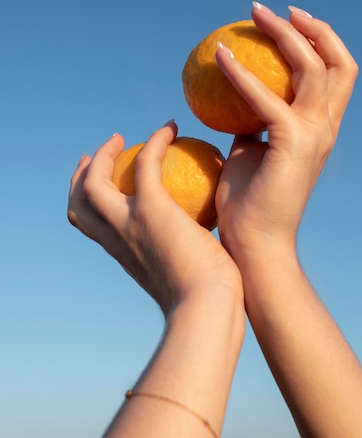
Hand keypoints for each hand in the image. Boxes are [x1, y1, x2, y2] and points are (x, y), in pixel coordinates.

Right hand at [68, 122, 240, 315]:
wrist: (207, 308)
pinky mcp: (152, 209)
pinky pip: (146, 163)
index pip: (91, 226)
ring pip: (94, 183)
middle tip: (95, 155)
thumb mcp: (184, 276)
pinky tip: (171, 128)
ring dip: (103, 156)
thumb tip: (201, 246)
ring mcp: (129, 223)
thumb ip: (183, 259)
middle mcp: (117, 239)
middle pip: (78, 203)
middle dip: (80, 176)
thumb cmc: (205, 298)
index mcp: (123, 255)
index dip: (88, 202)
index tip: (102, 184)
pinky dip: (155, 142)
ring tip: (121, 138)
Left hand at [215, 3, 357, 263]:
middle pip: (336, 62)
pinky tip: (218, 55)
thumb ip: (252, 123)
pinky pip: (263, 96)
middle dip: (313, 27)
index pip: (337, 74)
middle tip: (275, 10)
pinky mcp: (292, 142)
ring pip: (312, 67)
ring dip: (283, 35)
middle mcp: (327, 127)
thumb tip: (232, 100)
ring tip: (255, 15)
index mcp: (323, 128)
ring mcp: (315, 133)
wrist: (255, 243)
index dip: (321, 42)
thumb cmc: (250, 200)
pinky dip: (240, 72)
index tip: (289, 22)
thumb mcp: (252, 151)